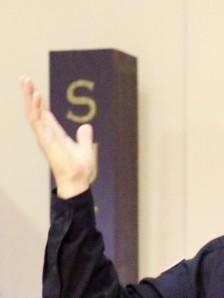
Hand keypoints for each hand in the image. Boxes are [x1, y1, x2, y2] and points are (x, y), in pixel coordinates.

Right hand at [20, 76, 94, 197]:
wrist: (77, 181)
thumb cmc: (79, 169)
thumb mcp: (85, 148)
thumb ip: (84, 137)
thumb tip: (86, 127)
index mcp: (55, 134)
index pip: (43, 113)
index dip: (38, 101)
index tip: (33, 87)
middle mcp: (47, 133)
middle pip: (35, 109)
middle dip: (29, 93)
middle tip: (24, 78)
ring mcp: (44, 136)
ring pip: (32, 112)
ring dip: (29, 96)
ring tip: (26, 81)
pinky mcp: (44, 139)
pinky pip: (37, 120)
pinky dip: (35, 107)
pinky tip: (35, 95)